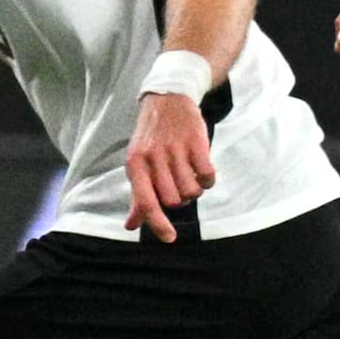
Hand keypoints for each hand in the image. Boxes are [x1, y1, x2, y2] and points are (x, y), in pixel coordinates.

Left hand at [123, 89, 215, 240]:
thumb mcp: (137, 163)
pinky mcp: (196, 142)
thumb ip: (137, 196)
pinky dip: (208, 179)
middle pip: (173, 200)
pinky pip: (207, 175)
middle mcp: (153, 158)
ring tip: (189, 175)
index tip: (169, 238)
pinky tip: (202, 169)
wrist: (167, 100)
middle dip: (179, 200)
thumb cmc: (151, 139)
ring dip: (195, 189)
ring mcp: (175, 150)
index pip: (146, 201)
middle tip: (178, 184)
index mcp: (135, 165)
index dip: (157, 222)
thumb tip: (131, 226)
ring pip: (191, 190)